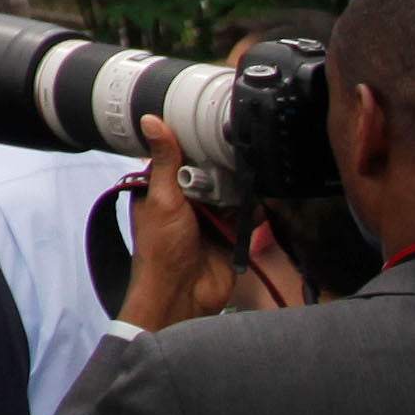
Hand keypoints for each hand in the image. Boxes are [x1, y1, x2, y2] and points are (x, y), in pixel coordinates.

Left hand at [118, 119, 242, 327]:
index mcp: (161, 189)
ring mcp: (209, 217)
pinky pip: (247, 216)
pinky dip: (255, 208)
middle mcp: (186, 201)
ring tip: (255, 167)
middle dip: (223, 165)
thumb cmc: (161, 249)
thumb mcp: (163, 198)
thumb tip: (150, 121)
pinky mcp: (230, 234)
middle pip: (210, 173)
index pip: (179, 158)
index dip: (192, 144)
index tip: (209, 121)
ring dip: (241, 185)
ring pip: (230, 192)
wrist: (182, 294)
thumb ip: (164, 162)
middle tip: (239, 147)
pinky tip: (263, 197)